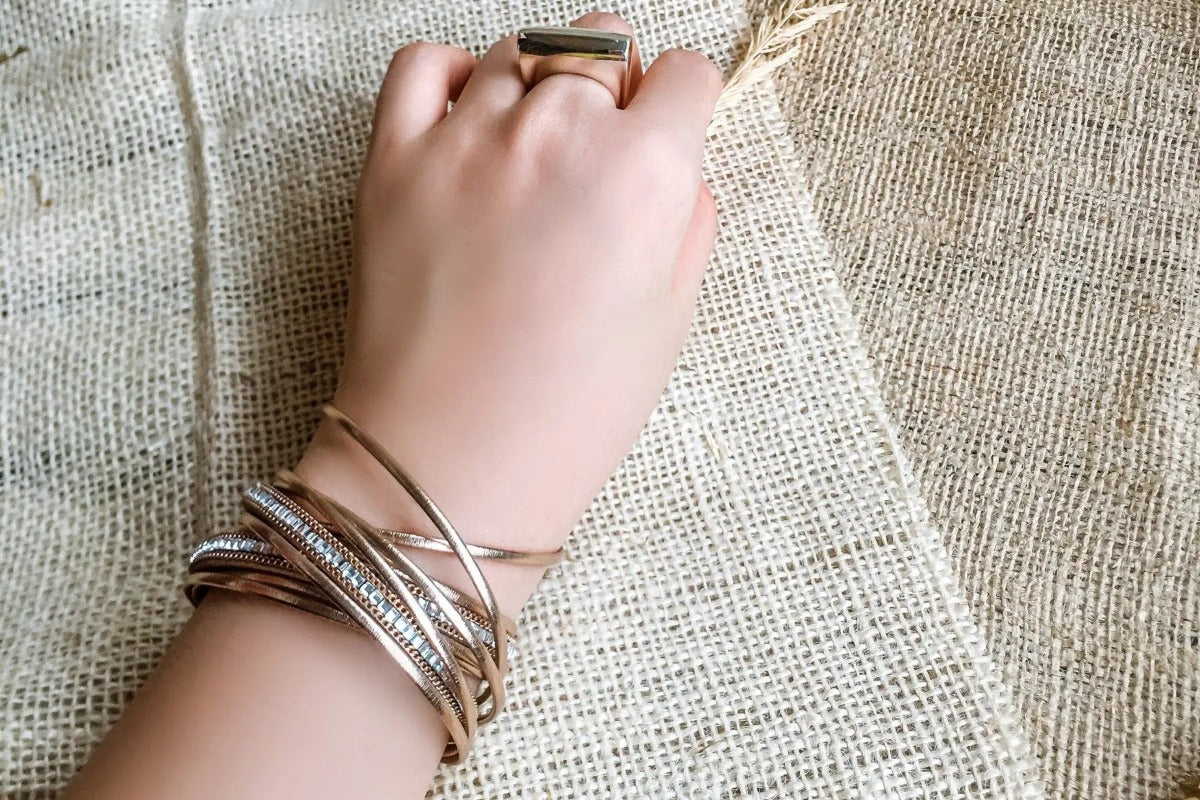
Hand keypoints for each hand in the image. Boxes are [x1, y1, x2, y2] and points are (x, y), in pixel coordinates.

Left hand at [296, 13, 721, 590]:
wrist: (450, 465)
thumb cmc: (570, 412)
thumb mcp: (671, 322)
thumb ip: (688, 222)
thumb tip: (680, 169)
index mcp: (644, 171)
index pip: (687, 75)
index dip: (687, 106)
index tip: (672, 132)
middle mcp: (558, 131)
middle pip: (604, 41)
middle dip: (620, 84)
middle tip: (607, 148)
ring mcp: (467, 138)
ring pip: (522, 48)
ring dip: (545, 80)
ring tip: (540, 144)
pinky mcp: (393, 159)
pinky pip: (422, 64)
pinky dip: (451, 72)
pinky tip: (470, 114)